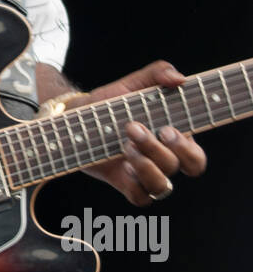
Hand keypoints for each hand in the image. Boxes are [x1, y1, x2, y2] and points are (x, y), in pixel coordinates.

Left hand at [66, 60, 207, 205]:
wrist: (76, 117)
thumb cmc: (110, 101)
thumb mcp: (133, 82)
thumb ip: (158, 73)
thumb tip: (180, 79)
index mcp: (173, 138)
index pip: (196, 157)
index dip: (188, 149)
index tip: (167, 129)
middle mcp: (163, 159)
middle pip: (180, 168)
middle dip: (162, 150)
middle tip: (135, 128)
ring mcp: (145, 173)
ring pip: (162, 186)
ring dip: (146, 165)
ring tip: (125, 144)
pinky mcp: (125, 183)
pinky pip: (141, 198)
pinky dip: (135, 184)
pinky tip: (122, 165)